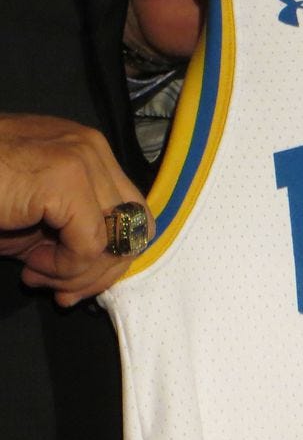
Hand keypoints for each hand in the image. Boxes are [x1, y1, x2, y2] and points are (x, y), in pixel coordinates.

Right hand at [0, 115, 152, 305]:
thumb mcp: (32, 221)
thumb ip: (72, 239)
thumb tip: (96, 280)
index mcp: (89, 154)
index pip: (131, 213)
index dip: (111, 257)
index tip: (72, 284)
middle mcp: (92, 148)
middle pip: (135, 225)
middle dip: (101, 270)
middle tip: (60, 290)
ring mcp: (83, 158)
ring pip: (118, 238)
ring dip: (80, 272)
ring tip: (37, 273)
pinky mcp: (66, 177)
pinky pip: (91, 243)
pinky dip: (66, 267)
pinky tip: (31, 264)